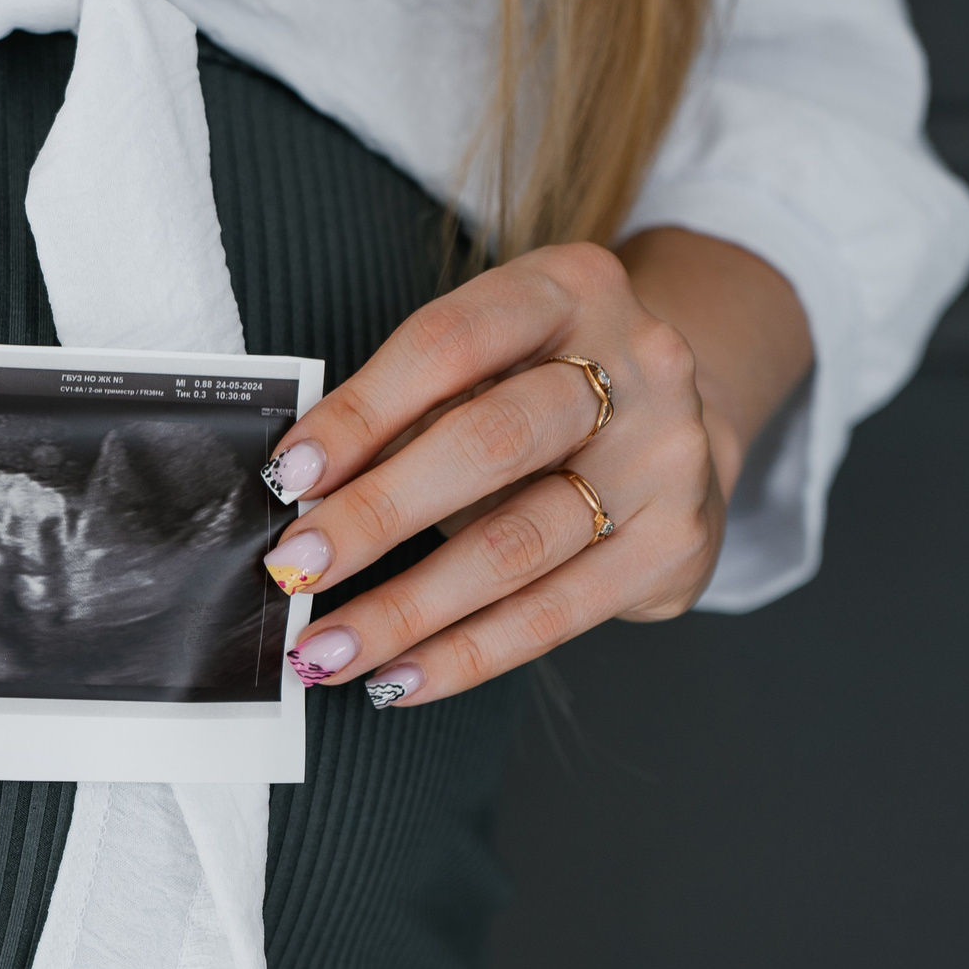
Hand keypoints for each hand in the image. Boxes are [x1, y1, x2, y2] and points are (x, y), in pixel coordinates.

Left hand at [261, 231, 809, 706]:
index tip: (289, 474)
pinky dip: (464, 655)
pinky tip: (398, 678)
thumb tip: (299, 493)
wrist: (679, 421)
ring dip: (406, 609)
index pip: (449, 344)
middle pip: (491, 443)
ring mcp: (666, 457)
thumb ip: (405, 407)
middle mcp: (637, 364)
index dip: (361, 411)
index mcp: (568, 289)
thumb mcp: (484, 359)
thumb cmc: (538, 386)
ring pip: (518, 545)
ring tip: (327, 648)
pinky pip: (553, 615)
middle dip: (377, 514)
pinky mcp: (675, 545)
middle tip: (296, 566)